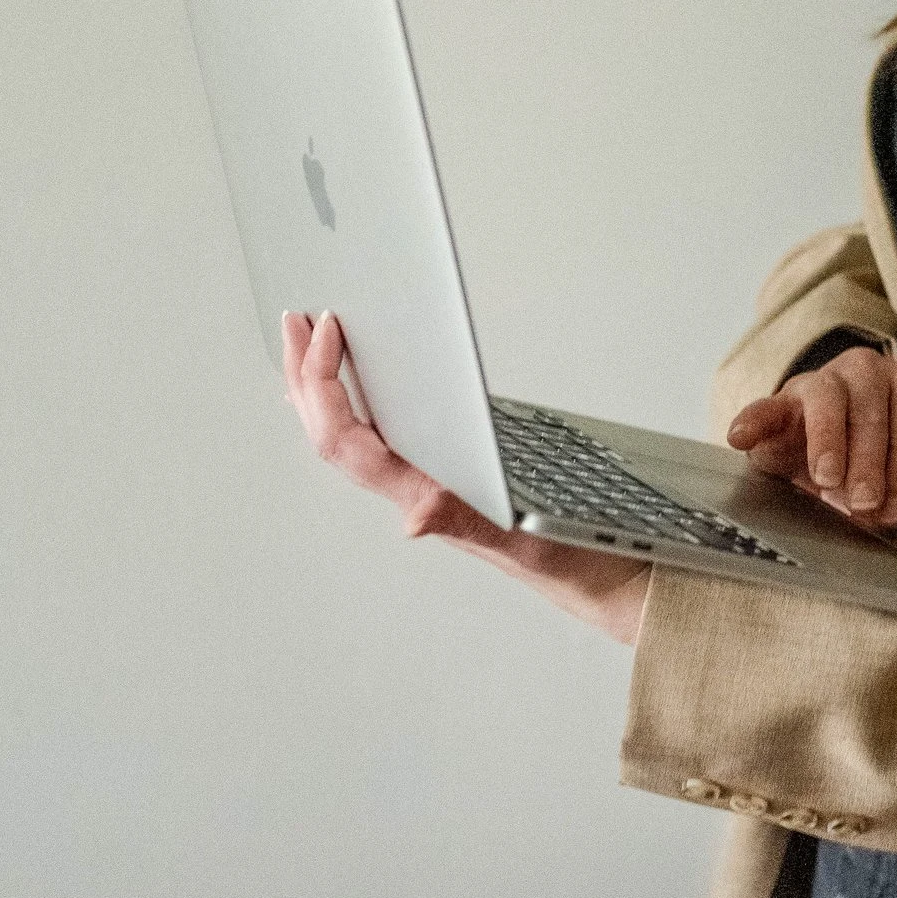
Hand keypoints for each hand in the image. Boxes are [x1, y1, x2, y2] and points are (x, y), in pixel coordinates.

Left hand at [282, 313, 649, 647]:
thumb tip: (412, 520)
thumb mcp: (520, 537)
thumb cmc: (567, 557)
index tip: (331, 330)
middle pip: (331, 432)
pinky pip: (379, 438)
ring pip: (347, 435)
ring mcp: (423, 485)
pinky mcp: (444, 478)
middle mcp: (413, 491)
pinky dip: (355, 403)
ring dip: (321, 386)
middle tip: (294, 319)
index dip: (326, 384)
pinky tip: (355, 384)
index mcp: (423, 497)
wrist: (602, 578)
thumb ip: (463, 524)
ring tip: (309, 338)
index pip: (346, 440)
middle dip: (305, 375)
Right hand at [726, 346, 896, 532]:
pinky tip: (740, 438)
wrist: (828, 446)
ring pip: (826, 399)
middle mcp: (867, 373)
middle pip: (870, 408)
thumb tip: (888, 514)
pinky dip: (752, 421)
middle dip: (870, 459)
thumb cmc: (873, 457)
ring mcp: (821, 382)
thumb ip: (896, 486)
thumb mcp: (893, 469)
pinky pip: (764, 407)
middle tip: (865, 501)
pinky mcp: (779, 402)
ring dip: (827, 440)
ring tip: (826, 478)